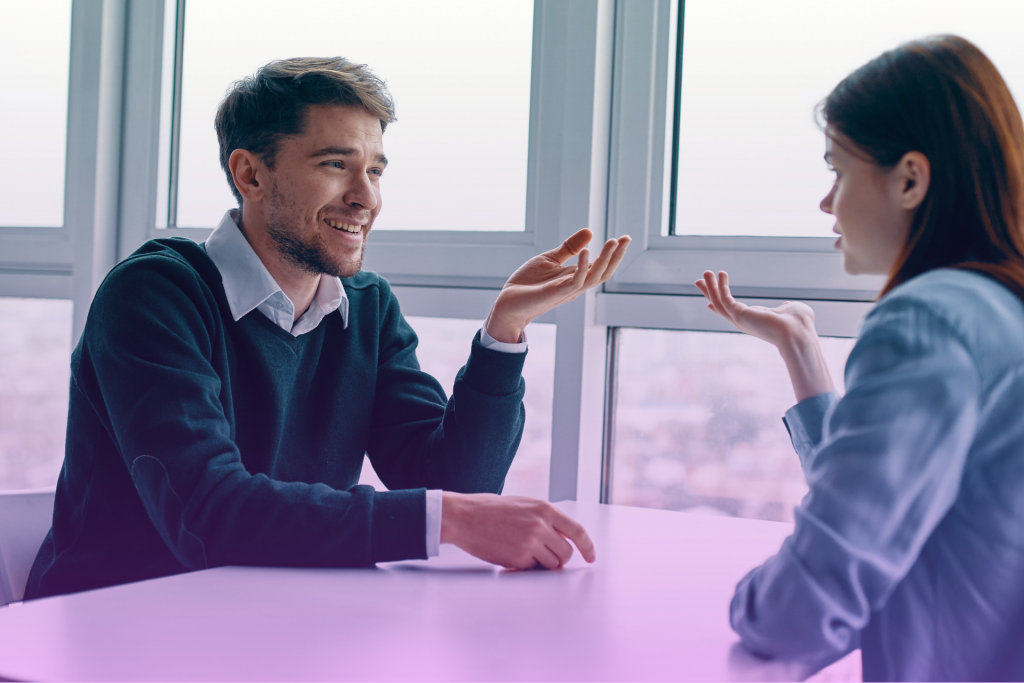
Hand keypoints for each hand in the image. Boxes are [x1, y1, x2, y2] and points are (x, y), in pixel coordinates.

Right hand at [440, 492, 596, 569]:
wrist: (464, 517)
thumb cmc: (490, 510)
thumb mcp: (523, 504)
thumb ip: (544, 518)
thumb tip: (561, 537)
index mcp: (544, 509)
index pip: (577, 531)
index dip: (588, 547)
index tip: (591, 557)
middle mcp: (540, 525)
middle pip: (566, 553)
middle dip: (560, 558)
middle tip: (545, 556)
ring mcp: (530, 543)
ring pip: (551, 564)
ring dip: (542, 564)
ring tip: (523, 552)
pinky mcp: (518, 559)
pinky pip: (532, 570)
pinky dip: (525, 567)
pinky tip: (510, 554)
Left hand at [485, 229, 630, 342]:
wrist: (508, 302)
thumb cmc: (528, 283)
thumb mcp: (551, 259)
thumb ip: (570, 248)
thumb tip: (590, 232)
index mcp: (575, 277)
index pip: (601, 266)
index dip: (614, 253)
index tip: (625, 238)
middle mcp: (576, 285)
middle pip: (604, 272)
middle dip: (616, 256)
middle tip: (627, 239)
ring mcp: (568, 290)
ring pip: (594, 277)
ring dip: (605, 260)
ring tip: (613, 242)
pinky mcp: (557, 293)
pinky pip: (575, 281)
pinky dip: (583, 267)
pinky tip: (587, 251)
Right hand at [695, 270, 833, 401]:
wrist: (798, 333)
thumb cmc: (800, 324)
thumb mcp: (792, 310)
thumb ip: (786, 307)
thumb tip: (786, 306)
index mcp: (754, 321)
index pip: (732, 314)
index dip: (721, 306)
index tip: (709, 303)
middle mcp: (744, 322)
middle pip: (720, 307)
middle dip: (709, 293)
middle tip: (699, 281)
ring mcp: (740, 319)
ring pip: (718, 302)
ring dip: (710, 287)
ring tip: (706, 272)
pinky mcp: (738, 314)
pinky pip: (724, 298)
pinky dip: (720, 286)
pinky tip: (720, 274)